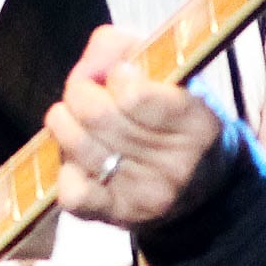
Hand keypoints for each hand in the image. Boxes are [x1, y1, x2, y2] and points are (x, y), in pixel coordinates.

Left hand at [46, 24, 224, 228]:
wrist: (201, 189)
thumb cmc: (176, 118)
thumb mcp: (171, 74)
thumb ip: (128, 49)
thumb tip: (89, 62)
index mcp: (197, 123)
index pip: (134, 95)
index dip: (116, 75)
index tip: (121, 74)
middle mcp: (176, 165)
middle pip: (97, 116)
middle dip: (80, 92)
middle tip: (86, 90)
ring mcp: (147, 195)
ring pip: (78, 147)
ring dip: (64, 123)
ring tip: (75, 118)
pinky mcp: (120, 217)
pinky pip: (72, 191)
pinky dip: (65, 167)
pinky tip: (78, 158)